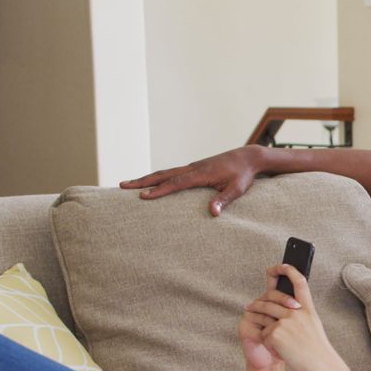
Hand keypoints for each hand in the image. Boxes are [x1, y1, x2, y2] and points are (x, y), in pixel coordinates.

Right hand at [120, 145, 263, 215]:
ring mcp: (192, 167)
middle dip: (142, 181)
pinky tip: (151, 183)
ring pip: (165, 172)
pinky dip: (158, 178)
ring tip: (128, 184)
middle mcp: (193, 168)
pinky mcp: (194, 168)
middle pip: (163, 174)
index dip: (159, 190)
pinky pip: (172, 173)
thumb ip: (224, 200)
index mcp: (201, 173)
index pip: (176, 183)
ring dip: (147, 178)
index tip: (143, 196)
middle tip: (122, 185)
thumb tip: (213, 213)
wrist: (248, 157)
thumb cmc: (243, 175)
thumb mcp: (237, 189)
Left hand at [244, 264, 339, 370]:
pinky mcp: (276, 334)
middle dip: (257, 303)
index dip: (290, 271)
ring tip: (257, 327)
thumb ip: (301, 317)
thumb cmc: (318, 351)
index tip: (283, 265)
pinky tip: (275, 350)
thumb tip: (284, 310)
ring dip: (258, 321)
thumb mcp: (313, 327)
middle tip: (249, 306)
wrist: (321, 366)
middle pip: (271, 300)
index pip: (299, 282)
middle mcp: (297, 312)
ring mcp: (286, 322)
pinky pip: (263, 334)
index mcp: (308, 309)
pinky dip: (265, 342)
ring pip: (264, 316)